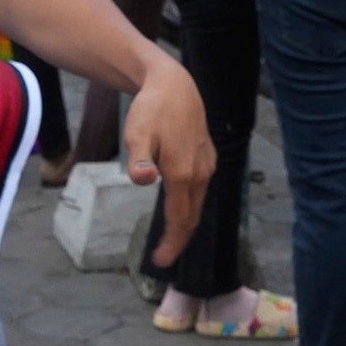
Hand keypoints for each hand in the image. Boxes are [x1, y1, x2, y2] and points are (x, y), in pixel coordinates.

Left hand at [119, 53, 213, 263]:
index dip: (172, 243)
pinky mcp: (208, 158)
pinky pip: (200, 192)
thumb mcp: (137, 133)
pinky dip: (191, 208)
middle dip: (179, 240)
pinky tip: (180, 208)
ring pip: (198, 205)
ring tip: (171, 238)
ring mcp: (207, 166)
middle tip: (163, 256)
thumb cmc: (152, 109)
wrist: (175, 85)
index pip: (180, 219)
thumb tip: (144, 180)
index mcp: (183, 174)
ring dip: (186, 224)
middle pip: (192, 217)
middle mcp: (200, 174)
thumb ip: (140, 160)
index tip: (160, 260)